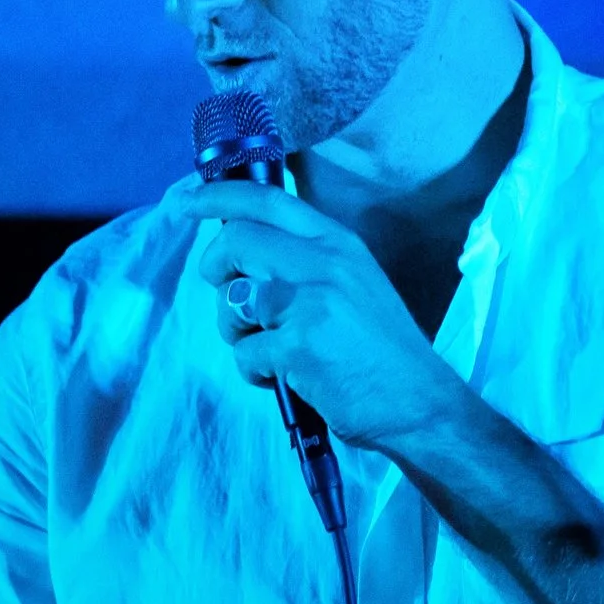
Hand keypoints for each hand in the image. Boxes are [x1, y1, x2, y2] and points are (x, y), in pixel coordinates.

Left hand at [185, 181, 466, 448]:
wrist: (420, 406)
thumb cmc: (383, 354)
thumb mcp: (355, 287)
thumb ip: (307, 265)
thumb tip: (244, 255)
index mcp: (339, 243)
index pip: (267, 200)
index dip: (217, 197)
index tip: (184, 202)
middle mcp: (325, 262)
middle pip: (236, 241)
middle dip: (214, 269)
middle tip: (230, 301)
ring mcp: (310, 302)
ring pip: (233, 300)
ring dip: (236, 331)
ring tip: (270, 352)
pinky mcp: (298, 346)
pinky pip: (245, 353)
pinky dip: (255, 372)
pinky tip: (286, 380)